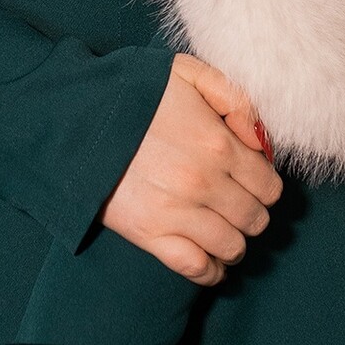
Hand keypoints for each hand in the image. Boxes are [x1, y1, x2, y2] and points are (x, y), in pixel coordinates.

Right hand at [99, 53, 281, 285]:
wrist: (75, 119)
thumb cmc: (133, 93)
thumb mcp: (188, 73)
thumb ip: (235, 98)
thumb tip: (260, 140)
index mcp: (218, 144)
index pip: (269, 185)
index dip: (265, 186)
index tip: (252, 183)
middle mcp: (205, 182)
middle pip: (255, 218)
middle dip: (252, 213)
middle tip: (237, 206)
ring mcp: (178, 212)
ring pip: (232, 246)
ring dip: (234, 243)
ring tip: (225, 233)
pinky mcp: (150, 234)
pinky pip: (196, 267)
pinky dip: (211, 271)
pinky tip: (211, 263)